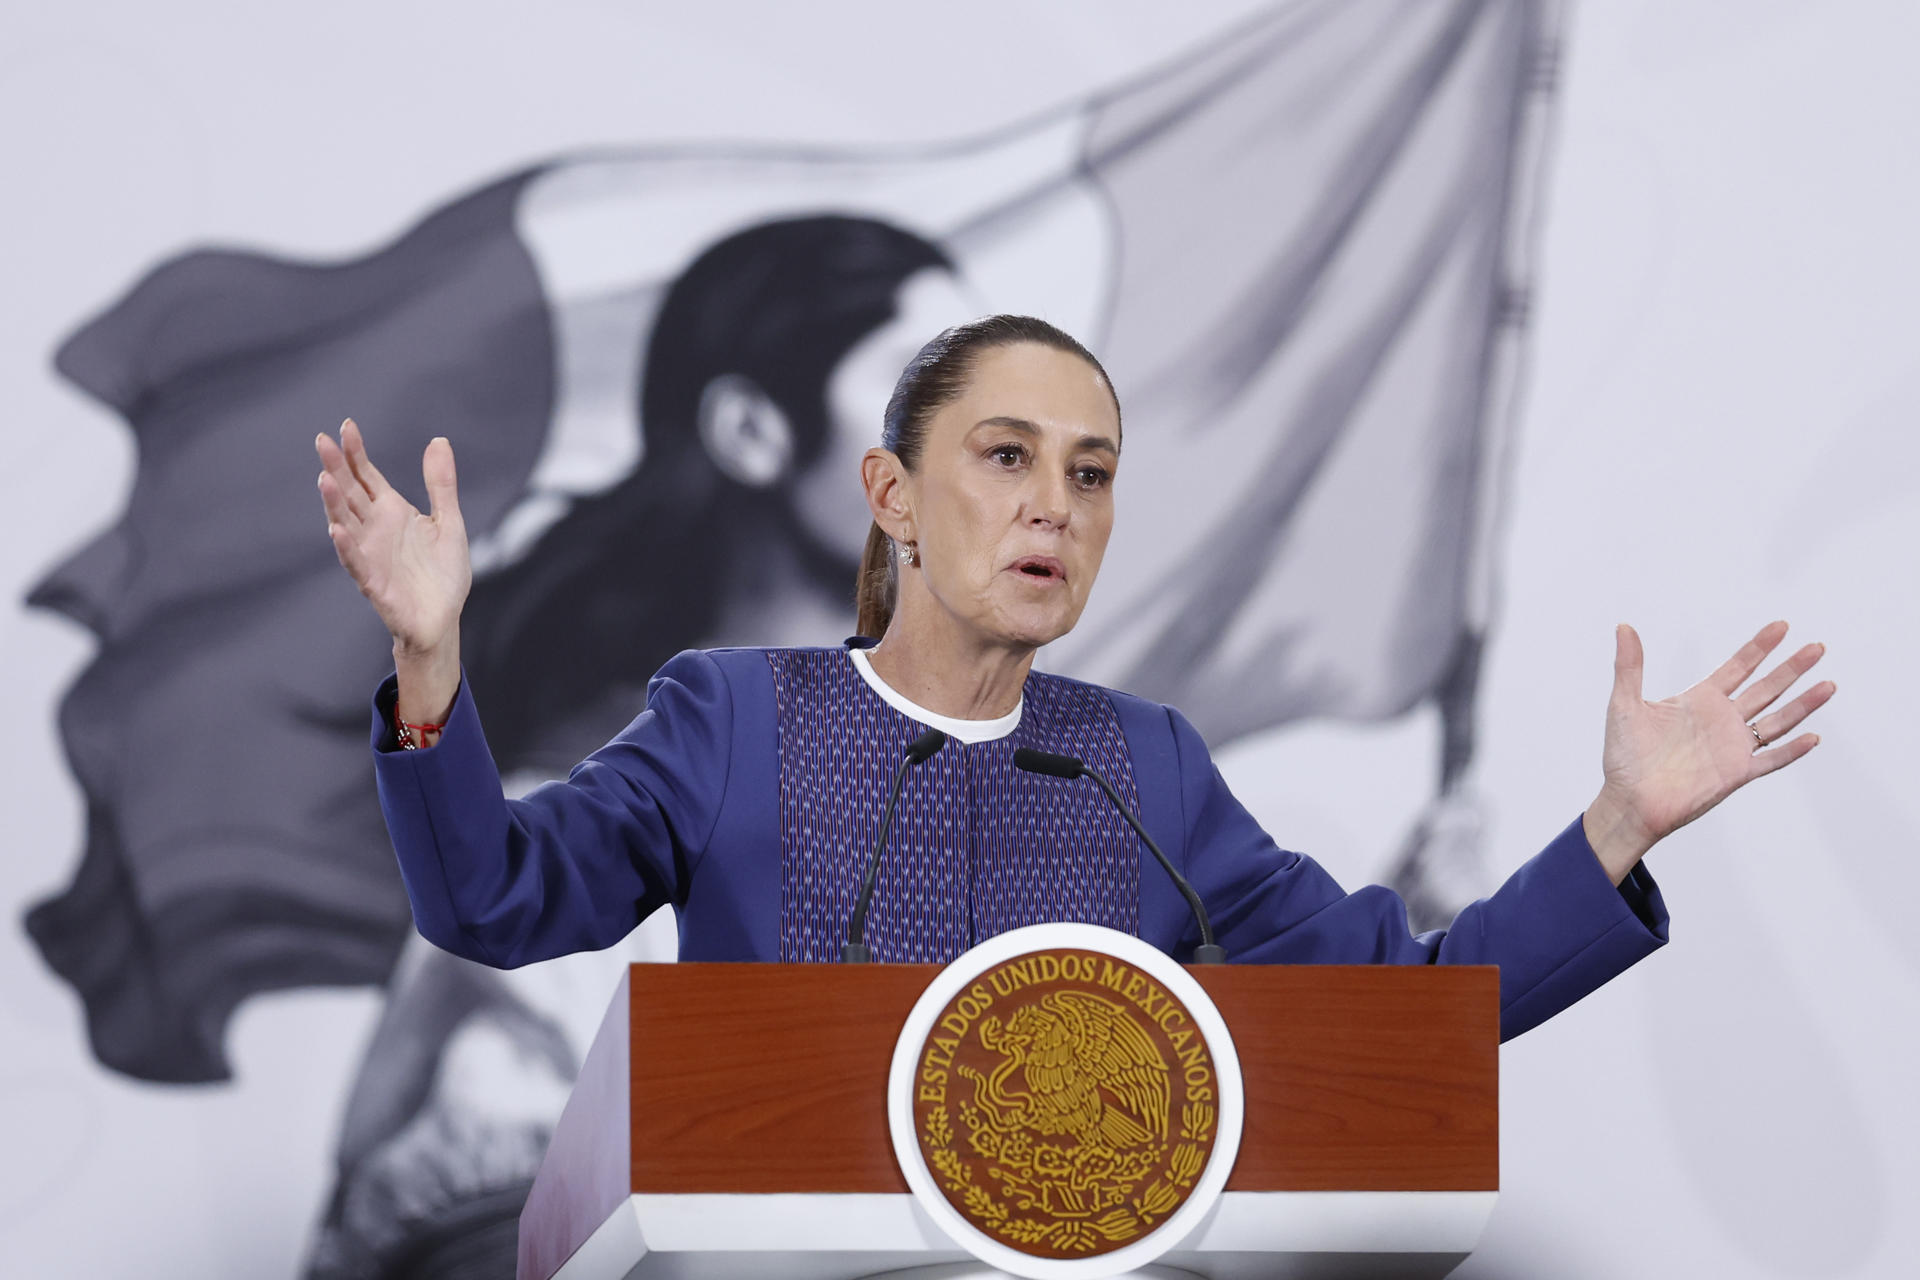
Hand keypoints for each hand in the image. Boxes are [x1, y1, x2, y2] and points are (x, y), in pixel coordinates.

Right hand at [317, 421, 470, 730]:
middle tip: (322, 441)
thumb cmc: (442, 574)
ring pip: (345, 524)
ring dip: (333, 503)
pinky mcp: (374, 582)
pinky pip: (356, 563)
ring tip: (323, 478)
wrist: (443, 619)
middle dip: (337, 469)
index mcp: (392, 513)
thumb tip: (438, 440)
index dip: (356, 453)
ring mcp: (371, 554)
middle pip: (349, 494)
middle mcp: (375, 530)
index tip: (347, 425)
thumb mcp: (448, 522)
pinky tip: (336, 531)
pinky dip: (346, 548)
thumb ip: (441, 484)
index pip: (366, 476)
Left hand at [1582, 621, 1833, 883]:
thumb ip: (1629, 666)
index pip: (1737, 668)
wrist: (1629, 801)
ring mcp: (1732, 747)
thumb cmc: (1623, 755)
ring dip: (1803, 704)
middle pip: (1766, 688)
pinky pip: (1772, 760)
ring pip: (1778, 721)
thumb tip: (1624, 626)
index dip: (1759, 647)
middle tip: (1817, 647)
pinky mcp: (1737, 774)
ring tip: (1828, 684)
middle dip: (1791, 668)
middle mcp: (1721, 721)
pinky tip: (1813, 737)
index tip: (1781, 626)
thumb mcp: (1624, 704)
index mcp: (1699, 701)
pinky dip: (1792, 750)